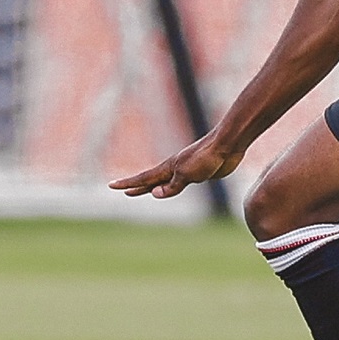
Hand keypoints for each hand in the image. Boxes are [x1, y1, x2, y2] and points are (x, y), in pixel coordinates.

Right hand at [108, 133, 242, 198]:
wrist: (227, 146)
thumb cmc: (206, 157)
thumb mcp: (186, 174)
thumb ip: (172, 186)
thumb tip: (154, 194)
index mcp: (169, 168)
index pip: (143, 178)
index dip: (127, 183)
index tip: (111, 186)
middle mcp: (175, 169)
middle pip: (152, 180)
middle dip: (138, 187)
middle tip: (125, 192)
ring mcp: (187, 170)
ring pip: (167, 182)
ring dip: (156, 187)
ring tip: (147, 192)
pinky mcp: (200, 173)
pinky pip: (182, 183)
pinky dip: (173, 187)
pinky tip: (175, 187)